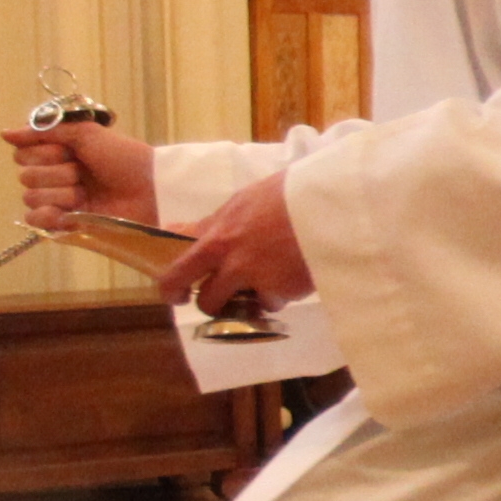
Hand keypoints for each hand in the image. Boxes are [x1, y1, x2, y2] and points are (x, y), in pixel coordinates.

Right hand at [4, 117, 157, 230]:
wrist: (150, 190)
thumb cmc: (124, 158)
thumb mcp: (86, 135)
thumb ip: (45, 131)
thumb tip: (4, 133)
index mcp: (58, 153)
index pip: (22, 154)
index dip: (42, 153)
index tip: (68, 152)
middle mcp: (55, 176)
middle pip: (25, 176)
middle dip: (54, 173)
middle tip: (82, 173)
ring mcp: (60, 201)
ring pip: (31, 197)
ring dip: (60, 193)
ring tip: (86, 194)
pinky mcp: (66, 223)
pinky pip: (35, 221)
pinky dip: (48, 216)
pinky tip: (67, 212)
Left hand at [159, 170, 312, 312]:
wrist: (330, 202)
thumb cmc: (287, 192)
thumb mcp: (244, 201)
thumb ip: (217, 223)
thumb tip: (189, 232)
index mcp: (217, 237)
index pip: (178, 271)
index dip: (170, 288)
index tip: (176, 295)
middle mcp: (233, 263)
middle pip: (208, 301)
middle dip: (211, 304)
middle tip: (220, 302)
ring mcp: (260, 280)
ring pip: (245, 308)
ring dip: (252, 302)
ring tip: (268, 285)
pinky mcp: (286, 291)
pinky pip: (277, 301)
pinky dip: (283, 293)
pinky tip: (294, 274)